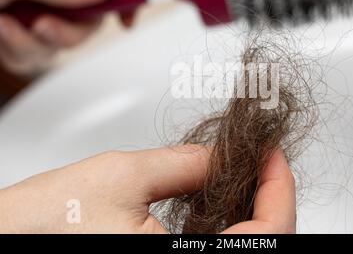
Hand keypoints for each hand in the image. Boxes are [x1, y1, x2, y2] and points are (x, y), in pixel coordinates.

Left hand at [0, 0, 134, 75]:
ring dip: (35, 41)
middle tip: (44, 25)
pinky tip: (0, 31)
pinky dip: (18, 49)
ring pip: (67, 40)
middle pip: (95, 15)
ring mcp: (42, 8)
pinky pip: (40, 54)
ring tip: (5, 23)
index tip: (129, 15)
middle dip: (71, 29)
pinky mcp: (26, 32)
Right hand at [0, 146, 295, 233]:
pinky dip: (224, 226)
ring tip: (242, 173)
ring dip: (249, 209)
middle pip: (262, 240)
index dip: (280, 187)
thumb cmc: (45, 224)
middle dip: (268, 196)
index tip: (275, 154)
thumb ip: (185, 163)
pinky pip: (213, 250)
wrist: (5, 240)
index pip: (269, 231)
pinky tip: (215, 200)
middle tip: (263, 160)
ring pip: (239, 246)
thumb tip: (222, 155)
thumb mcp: (125, 177)